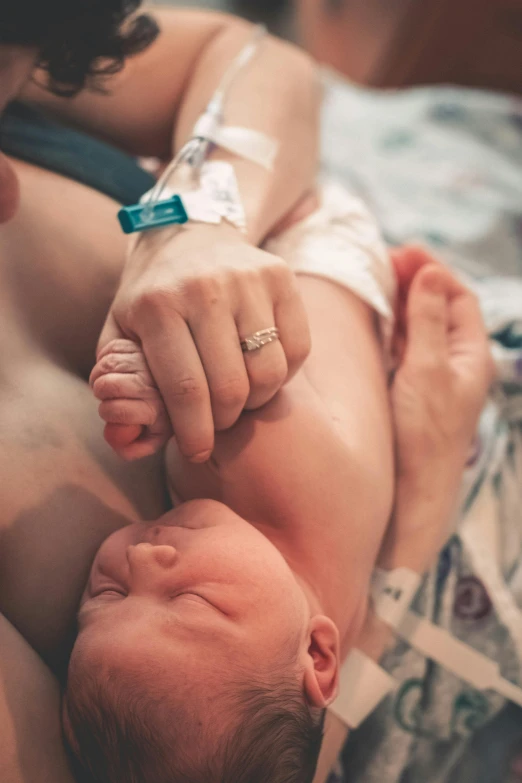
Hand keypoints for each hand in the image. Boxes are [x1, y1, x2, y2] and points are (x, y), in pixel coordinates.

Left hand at [97, 222, 310, 461]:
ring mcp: (248, 280)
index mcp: (158, 305)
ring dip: (256, 400)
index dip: (195, 432)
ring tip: (238, 397)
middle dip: (224, 420)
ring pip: (269, 372)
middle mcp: (205, 289)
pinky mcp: (281, 277)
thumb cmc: (151, 296)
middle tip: (216, 422)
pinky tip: (260, 370)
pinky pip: (298, 349)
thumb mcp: (119, 332)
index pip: (185, 389)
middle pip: (230, 386)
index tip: (197, 452)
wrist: (188, 232)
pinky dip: (283, 374)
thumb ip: (121, 384)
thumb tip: (130, 443)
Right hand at [380, 247, 493, 570]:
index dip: (433, 271)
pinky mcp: (416, 389)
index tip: (402, 253)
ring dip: (404, 302)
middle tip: (386, 262)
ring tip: (379, 283)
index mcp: (471, 354)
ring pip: (423, 326)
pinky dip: (394, 327)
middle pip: (441, 308)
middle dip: (416, 282)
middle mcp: (457, 362)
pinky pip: (409, 346)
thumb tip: (430, 274)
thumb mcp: (427, 370)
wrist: (415, 489)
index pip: (458, 297)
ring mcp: (436, 376)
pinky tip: (377, 321)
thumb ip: (429, 321)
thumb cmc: (424, 434)